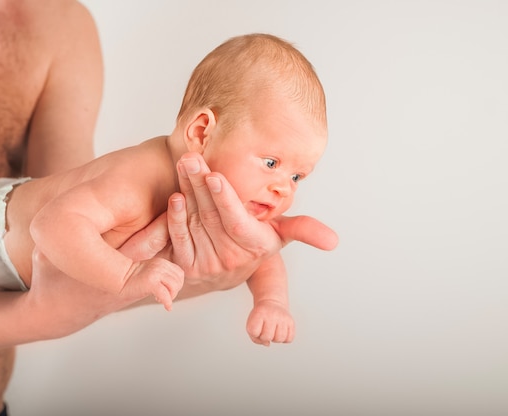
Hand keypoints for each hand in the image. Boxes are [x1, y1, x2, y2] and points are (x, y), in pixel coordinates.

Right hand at [120, 258, 183, 310]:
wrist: (117, 279)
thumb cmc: (132, 279)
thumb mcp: (151, 273)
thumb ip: (163, 276)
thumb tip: (175, 288)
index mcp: (162, 263)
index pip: (179, 274)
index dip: (177, 284)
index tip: (168, 291)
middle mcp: (160, 266)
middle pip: (179, 281)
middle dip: (174, 292)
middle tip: (165, 297)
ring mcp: (156, 273)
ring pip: (175, 287)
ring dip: (171, 296)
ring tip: (160, 299)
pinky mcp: (151, 282)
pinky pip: (165, 294)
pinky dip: (168, 302)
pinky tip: (167, 307)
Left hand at [165, 152, 337, 297]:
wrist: (227, 269)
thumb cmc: (255, 242)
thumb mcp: (280, 236)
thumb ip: (303, 231)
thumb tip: (334, 241)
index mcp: (255, 246)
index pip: (237, 222)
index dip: (226, 200)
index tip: (215, 175)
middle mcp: (230, 257)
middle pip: (212, 215)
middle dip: (201, 184)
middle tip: (192, 157)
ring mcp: (206, 262)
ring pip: (193, 220)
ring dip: (187, 191)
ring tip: (185, 163)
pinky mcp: (186, 265)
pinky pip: (177, 237)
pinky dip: (174, 216)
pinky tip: (176, 194)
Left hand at [246, 300, 294, 345]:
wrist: (272, 302)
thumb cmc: (261, 315)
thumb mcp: (252, 322)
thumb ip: (254, 337)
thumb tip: (267, 344)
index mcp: (260, 313)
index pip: (254, 332)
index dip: (255, 333)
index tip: (257, 327)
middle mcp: (272, 314)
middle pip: (267, 337)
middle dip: (265, 337)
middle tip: (266, 330)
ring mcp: (283, 318)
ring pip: (280, 339)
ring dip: (276, 339)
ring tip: (274, 332)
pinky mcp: (291, 322)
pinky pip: (289, 339)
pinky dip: (285, 339)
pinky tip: (281, 332)